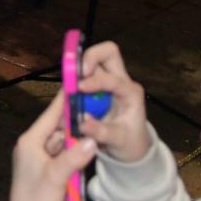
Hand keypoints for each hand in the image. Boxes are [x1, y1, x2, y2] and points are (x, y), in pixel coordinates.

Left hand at [5, 93, 96, 200]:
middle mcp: (32, 146)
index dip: (65, 100)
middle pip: (57, 127)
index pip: (51, 114)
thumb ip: (75, 156)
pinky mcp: (44, 171)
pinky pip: (61, 155)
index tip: (79, 85)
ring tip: (94, 127)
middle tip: (96, 109)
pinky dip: (72, 153)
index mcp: (30, 141)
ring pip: (61, 142)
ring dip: (76, 139)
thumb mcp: (57, 177)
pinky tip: (85, 150)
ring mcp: (37, 159)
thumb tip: (93, 139)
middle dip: (75, 122)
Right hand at [75, 40, 149, 163]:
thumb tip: (82, 123)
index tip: (80, 88)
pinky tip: (68, 91)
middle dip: (91, 56)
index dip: (95, 81)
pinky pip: (85, 74)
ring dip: (80, 67)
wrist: (132, 147)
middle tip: (76, 72)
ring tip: (69, 82)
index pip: (113, 78)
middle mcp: (121, 81)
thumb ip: (101, 132)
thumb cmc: (130, 141)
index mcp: (130, 92)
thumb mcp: (118, 141)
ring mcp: (109, 81)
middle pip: (109, 53)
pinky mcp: (98, 86)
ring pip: (95, 60)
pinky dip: (75, 77)